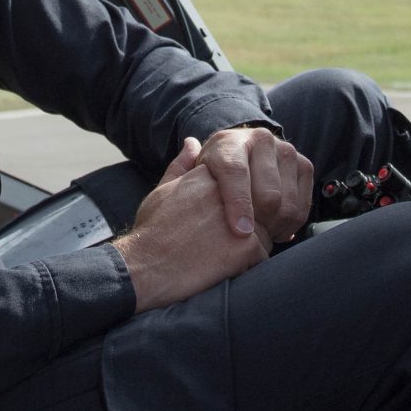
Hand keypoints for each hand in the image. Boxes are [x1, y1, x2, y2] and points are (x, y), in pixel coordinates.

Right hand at [113, 138, 272, 312]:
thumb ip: (182, 166)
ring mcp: (241, 217)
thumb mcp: (163, 191)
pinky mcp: (247, 245)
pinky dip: (248, 264)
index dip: (235, 202)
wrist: (145, 267)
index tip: (219, 218)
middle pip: (257, 203)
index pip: (241, 182)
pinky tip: (223, 268)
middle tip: (221, 239)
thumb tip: (192, 143)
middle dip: (249, 221)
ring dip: (251, 244)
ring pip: (265, 229)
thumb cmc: (151, 232)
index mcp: (210, 176)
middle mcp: (229, 192)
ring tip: (220, 254)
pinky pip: (262, 255)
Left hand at [193, 126, 314, 246]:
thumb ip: (181, 169)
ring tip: (261, 236)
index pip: (236, 172)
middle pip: (268, 193)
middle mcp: (261, 140)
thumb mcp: (190, 175)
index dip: (239, 204)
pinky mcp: (303, 165)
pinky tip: (275, 228)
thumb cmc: (209, 178)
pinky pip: (303, 203)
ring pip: (287, 202)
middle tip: (250, 241)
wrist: (239, 161)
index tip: (241, 232)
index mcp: (229, 142)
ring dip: (276, 226)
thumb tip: (191, 146)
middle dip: (260, 223)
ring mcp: (285, 151)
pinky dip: (291, 223)